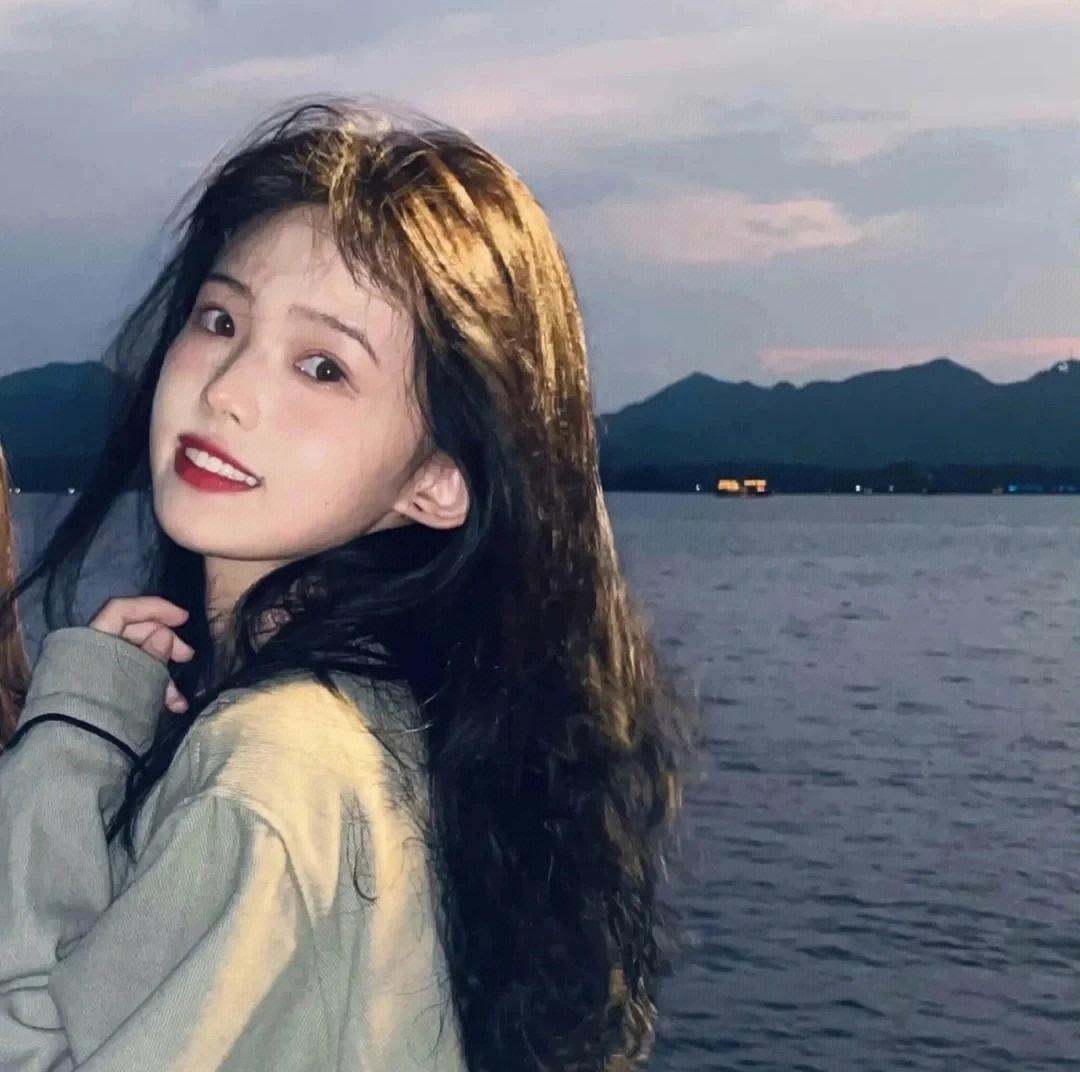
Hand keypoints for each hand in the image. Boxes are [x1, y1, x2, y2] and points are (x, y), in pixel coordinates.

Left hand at [88, 597, 195, 713]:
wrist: (77, 753)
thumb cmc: (106, 712)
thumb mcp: (135, 680)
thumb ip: (151, 656)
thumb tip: (163, 635)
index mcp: (92, 641)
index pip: (122, 610)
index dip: (155, 609)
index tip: (184, 619)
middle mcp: (92, 651)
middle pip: (134, 634)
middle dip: (166, 644)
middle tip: (188, 657)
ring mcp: (97, 672)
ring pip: (136, 660)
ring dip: (162, 675)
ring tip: (178, 699)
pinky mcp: (103, 692)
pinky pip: (131, 680)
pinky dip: (152, 689)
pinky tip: (172, 707)